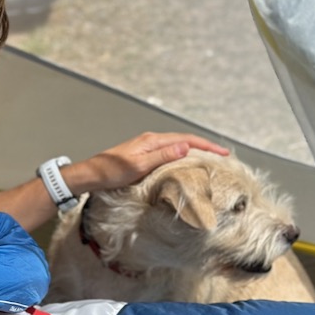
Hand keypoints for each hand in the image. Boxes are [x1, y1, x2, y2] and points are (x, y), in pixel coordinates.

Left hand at [68, 132, 230, 194]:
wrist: (91, 175)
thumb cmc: (111, 172)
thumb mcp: (139, 166)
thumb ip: (162, 156)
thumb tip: (186, 146)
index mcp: (152, 141)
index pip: (186, 139)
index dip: (206, 145)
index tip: (223, 153)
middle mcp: (151, 140)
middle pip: (184, 140)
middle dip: (204, 146)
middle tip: (222, 156)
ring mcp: (147, 147)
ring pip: (177, 146)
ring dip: (194, 151)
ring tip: (209, 159)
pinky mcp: (143, 154)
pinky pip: (169, 152)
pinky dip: (182, 155)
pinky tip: (185, 162)